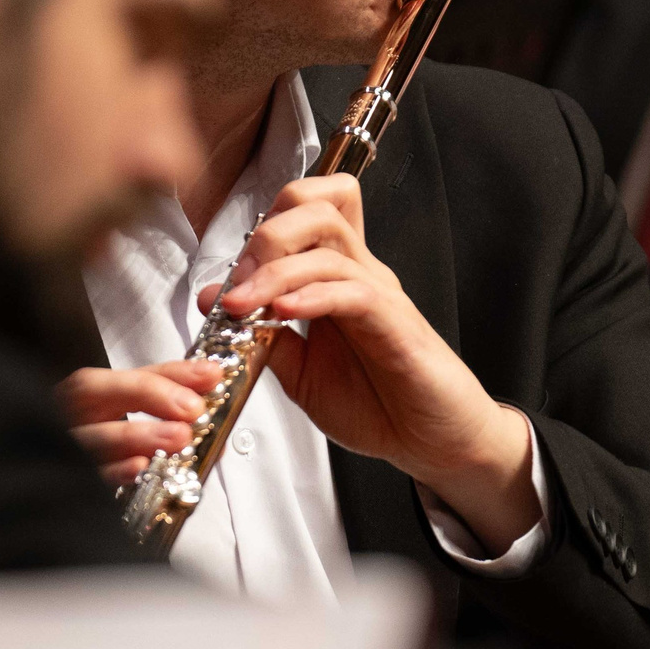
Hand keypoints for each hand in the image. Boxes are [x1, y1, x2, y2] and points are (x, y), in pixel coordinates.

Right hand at [59, 360, 229, 485]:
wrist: (62, 505)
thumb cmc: (112, 456)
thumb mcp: (140, 431)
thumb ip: (172, 415)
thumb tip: (218, 416)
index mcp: (90, 399)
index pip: (127, 373)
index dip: (171, 373)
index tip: (210, 375)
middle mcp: (69, 417)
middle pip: (93, 391)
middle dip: (149, 394)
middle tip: (193, 408)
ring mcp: (62, 448)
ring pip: (91, 435)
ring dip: (138, 434)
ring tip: (179, 438)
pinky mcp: (66, 480)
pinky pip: (85, 474)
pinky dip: (114, 470)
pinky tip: (140, 467)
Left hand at [209, 174, 539, 551]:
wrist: (431, 442)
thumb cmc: (377, 406)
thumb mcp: (301, 374)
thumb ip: (264, 337)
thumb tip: (218, 302)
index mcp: (337, 278)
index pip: (307, 209)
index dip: (262, 225)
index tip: (229, 278)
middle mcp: (360, 274)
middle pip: (315, 205)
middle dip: (264, 235)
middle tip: (235, 284)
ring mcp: (380, 295)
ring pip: (328, 243)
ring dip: (274, 270)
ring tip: (242, 306)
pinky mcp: (396, 324)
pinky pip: (353, 291)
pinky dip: (311, 297)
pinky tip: (282, 315)